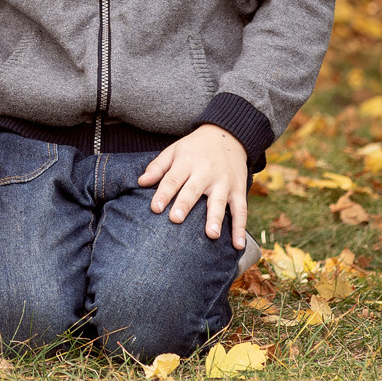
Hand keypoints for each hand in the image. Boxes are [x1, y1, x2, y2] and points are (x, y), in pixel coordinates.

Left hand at [138, 124, 248, 249]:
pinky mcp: (239, 189)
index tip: (154, 208)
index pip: (172, 179)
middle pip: (193, 190)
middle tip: (176, 220)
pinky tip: (238, 245)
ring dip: (216, 218)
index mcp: (187, 162)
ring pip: (219, 201)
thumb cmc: (195, 148)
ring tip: (212, 235)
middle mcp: (206, 172)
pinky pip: (241, 209)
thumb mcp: (174, 150)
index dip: (163, 193)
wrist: (228, 135)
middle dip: (185, 204)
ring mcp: (224, 182)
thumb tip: (141, 182)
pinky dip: (240, 228)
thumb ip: (158, 167)